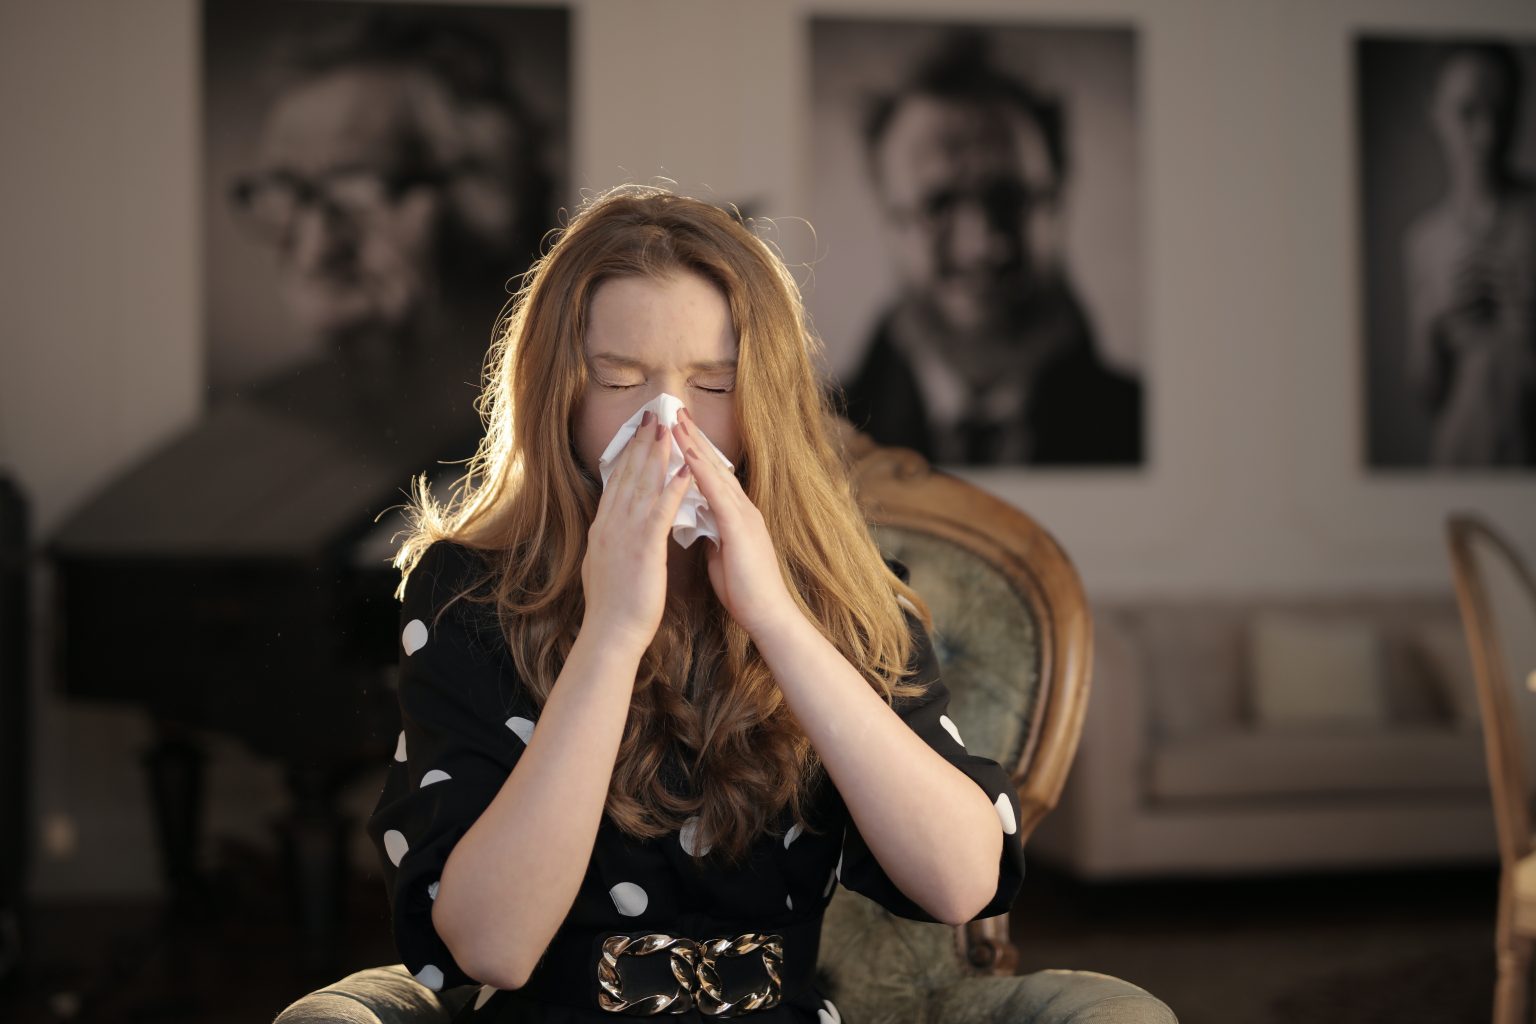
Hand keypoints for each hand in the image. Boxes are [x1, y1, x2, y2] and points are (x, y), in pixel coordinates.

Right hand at [581, 410, 695, 656]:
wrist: (611, 633)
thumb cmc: (613, 607)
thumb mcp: (606, 566)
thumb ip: (611, 544)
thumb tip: (613, 533)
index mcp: (604, 529)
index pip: (617, 483)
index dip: (629, 456)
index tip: (640, 434)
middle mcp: (611, 525)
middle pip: (628, 475)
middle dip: (642, 444)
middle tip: (654, 416)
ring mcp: (625, 534)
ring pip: (642, 485)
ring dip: (657, 454)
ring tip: (669, 429)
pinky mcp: (644, 547)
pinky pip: (660, 510)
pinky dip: (673, 487)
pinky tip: (684, 469)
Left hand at [670, 408, 798, 637]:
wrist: (768, 615)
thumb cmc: (745, 591)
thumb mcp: (723, 554)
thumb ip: (712, 532)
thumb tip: (698, 519)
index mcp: (736, 515)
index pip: (712, 476)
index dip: (695, 451)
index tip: (676, 430)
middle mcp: (742, 508)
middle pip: (714, 465)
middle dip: (693, 437)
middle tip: (673, 409)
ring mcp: (744, 515)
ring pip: (715, 472)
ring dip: (694, 444)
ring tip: (675, 420)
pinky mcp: (741, 528)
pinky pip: (718, 494)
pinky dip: (701, 471)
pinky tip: (687, 454)